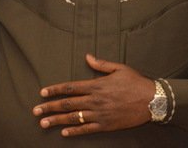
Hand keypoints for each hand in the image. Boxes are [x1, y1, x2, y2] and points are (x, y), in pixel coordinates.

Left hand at [32, 53, 154, 136]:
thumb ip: (101, 64)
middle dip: (49, 107)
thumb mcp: (119, 68)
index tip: (42, 93)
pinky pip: (86, 129)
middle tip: (35, 110)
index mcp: (96, 85)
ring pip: (73, 117)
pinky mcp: (106, 125)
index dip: (55, 90)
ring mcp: (99, 114)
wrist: (152, 100)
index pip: (70, 87)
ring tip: (43, 123)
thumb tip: (87, 56)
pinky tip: (64, 132)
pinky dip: (74, 131)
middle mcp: (95, 100)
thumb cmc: (136, 82)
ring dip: (57, 120)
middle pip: (67, 103)